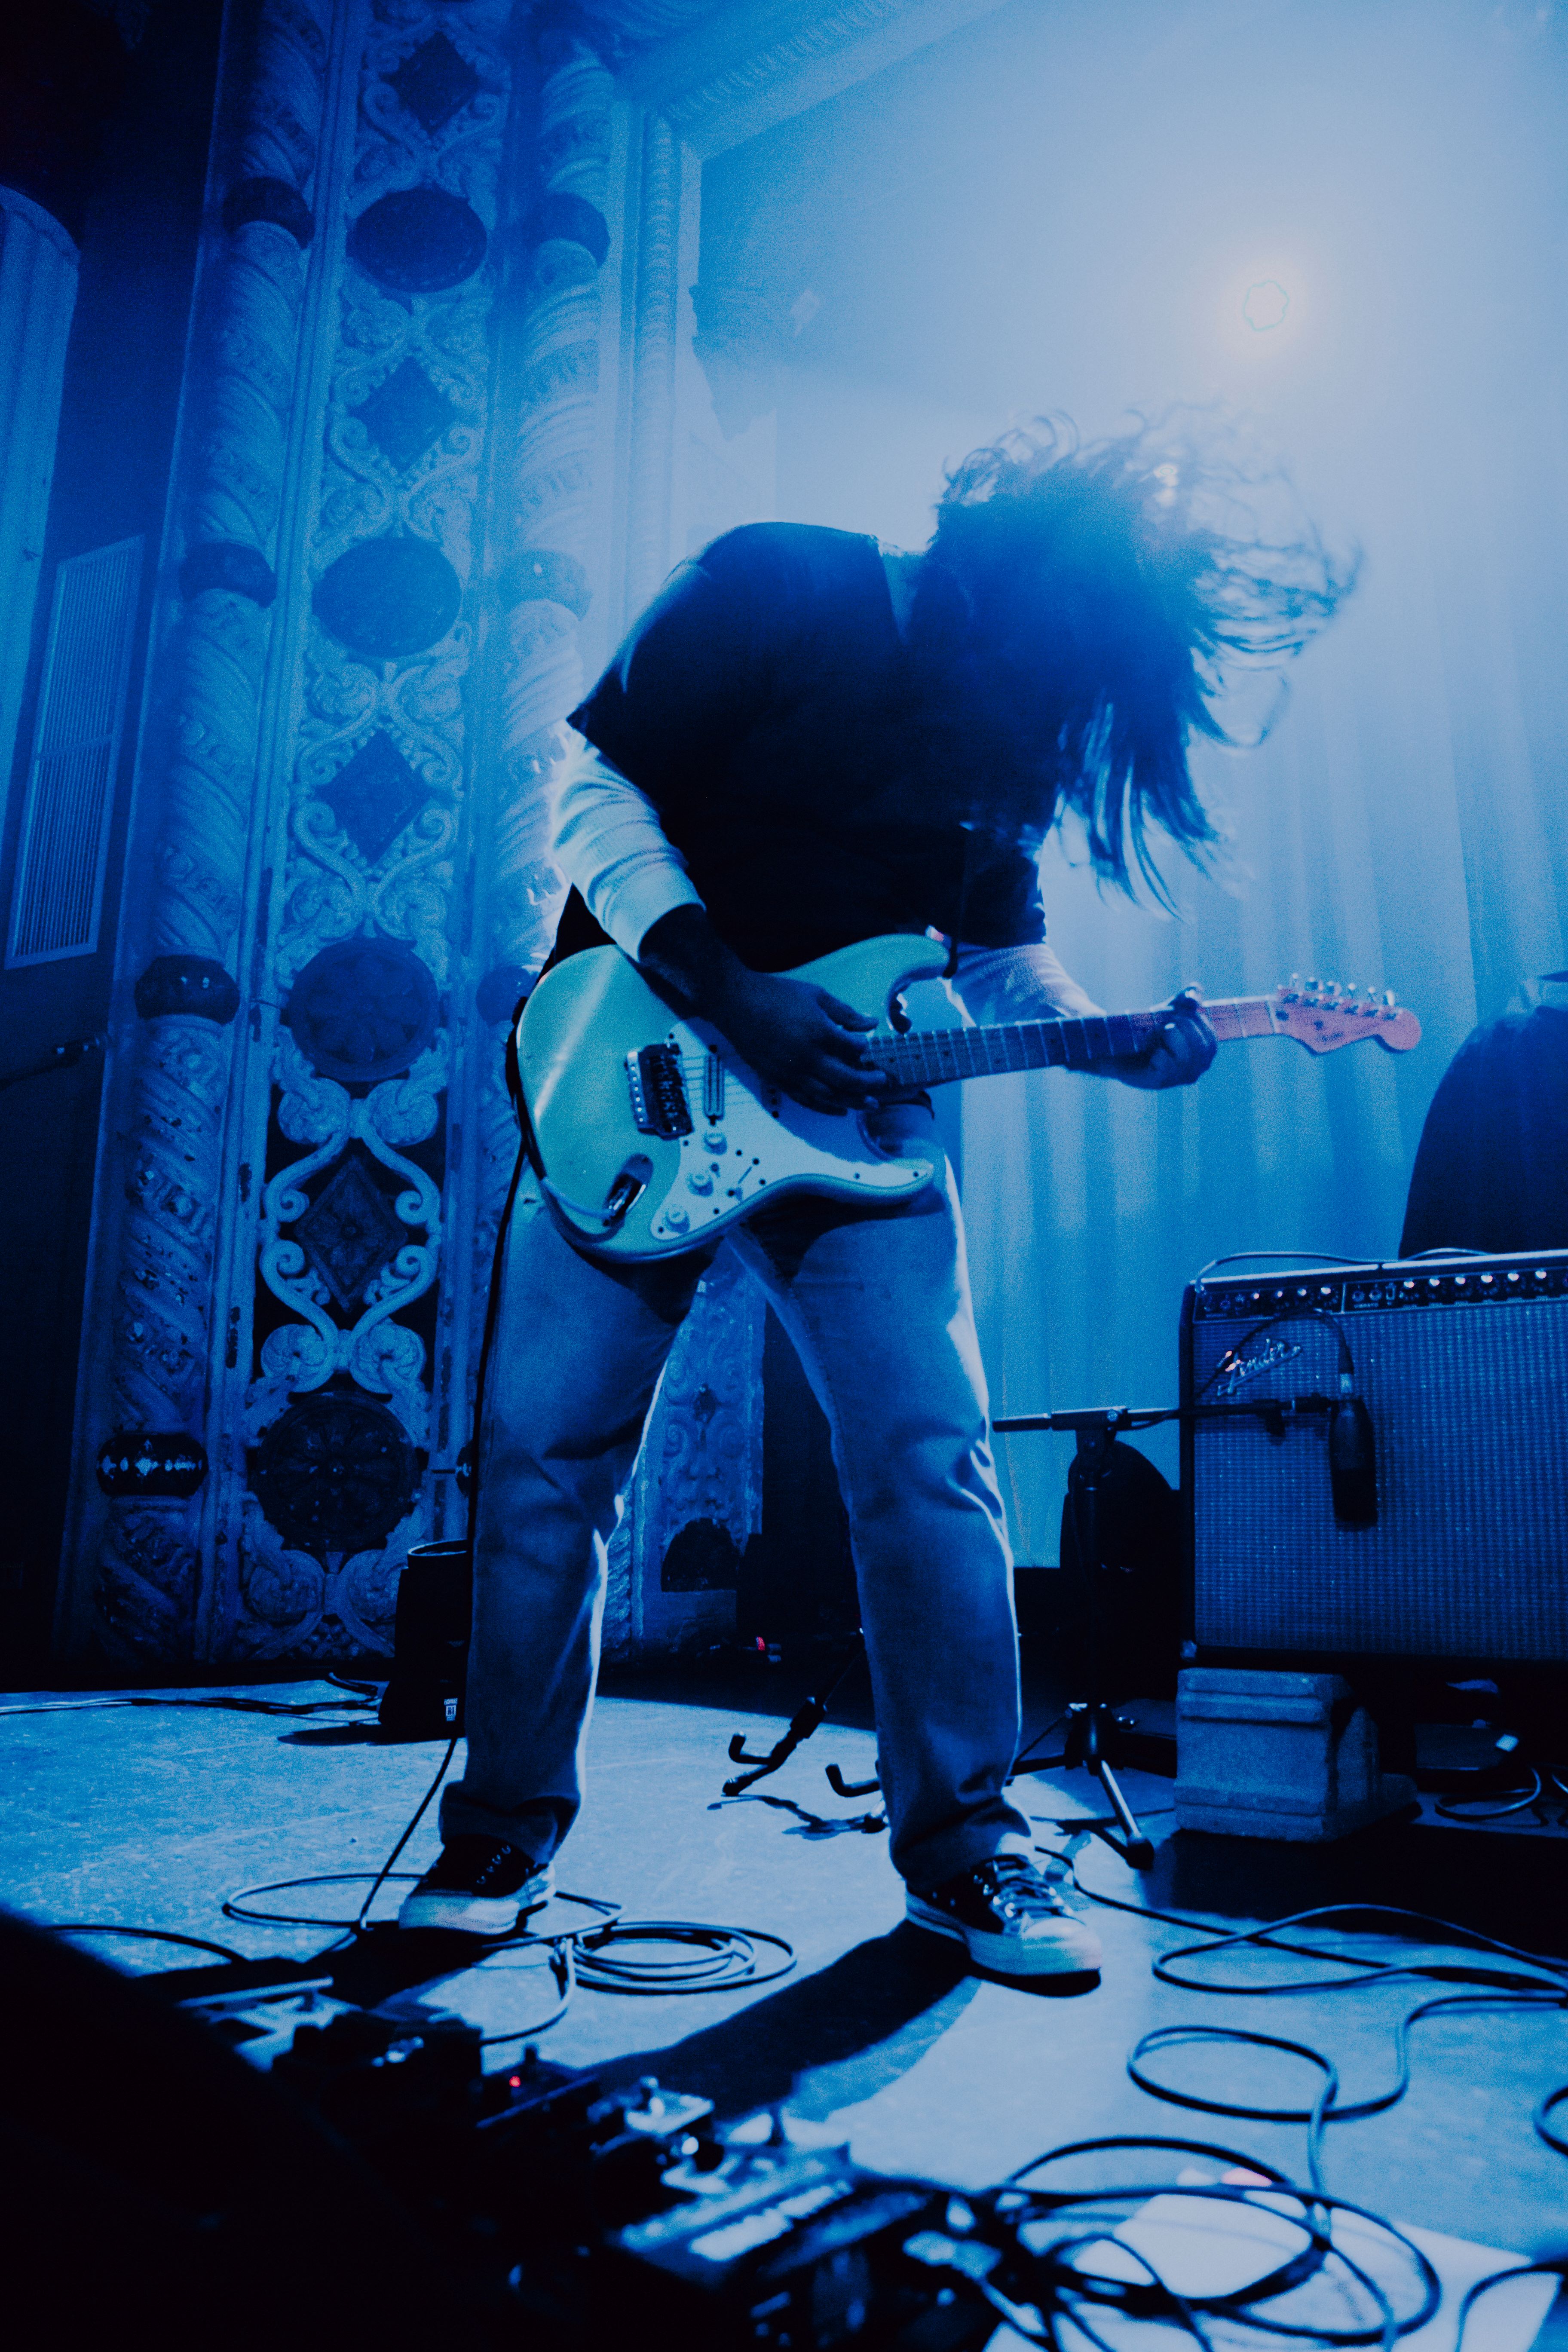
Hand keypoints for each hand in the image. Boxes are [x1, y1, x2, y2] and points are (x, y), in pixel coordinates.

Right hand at [713, 967, 886, 1112]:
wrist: (735, 1003)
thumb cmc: (775, 994)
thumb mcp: (815, 995)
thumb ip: (844, 1012)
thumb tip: (871, 1023)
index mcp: (818, 1031)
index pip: (853, 1048)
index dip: (865, 1048)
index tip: (868, 1046)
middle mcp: (807, 1057)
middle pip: (847, 1078)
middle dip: (869, 1083)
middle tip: (882, 1083)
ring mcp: (791, 1072)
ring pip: (829, 1095)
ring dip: (853, 1101)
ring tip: (870, 1104)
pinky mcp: (778, 1080)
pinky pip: (807, 1100)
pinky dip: (826, 1108)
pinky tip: (841, 1109)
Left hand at [1108, 988, 1216, 1089]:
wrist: (1120, 1046)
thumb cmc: (1151, 1028)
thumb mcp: (1173, 1008)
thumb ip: (1188, 997)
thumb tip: (1194, 996)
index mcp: (1207, 1051)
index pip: (1210, 1036)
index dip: (1193, 1019)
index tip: (1175, 1015)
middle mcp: (1198, 1068)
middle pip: (1200, 1046)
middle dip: (1179, 1027)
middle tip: (1162, 1024)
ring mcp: (1180, 1077)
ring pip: (1184, 1056)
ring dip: (1166, 1038)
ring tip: (1153, 1035)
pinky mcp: (1160, 1081)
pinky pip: (1165, 1063)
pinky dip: (1155, 1052)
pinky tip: (1149, 1052)